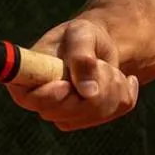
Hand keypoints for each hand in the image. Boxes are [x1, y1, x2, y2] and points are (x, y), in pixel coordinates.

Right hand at [6, 18, 139, 130]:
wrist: (98, 46)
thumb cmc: (81, 35)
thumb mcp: (81, 34)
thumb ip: (81, 55)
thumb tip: (88, 91)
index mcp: (29, 78)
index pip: (30, 98)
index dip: (48, 97)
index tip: (65, 85)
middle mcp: (43, 102)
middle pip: (67, 111)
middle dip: (93, 83)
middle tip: (98, 61)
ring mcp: (64, 115)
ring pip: (94, 112)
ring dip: (111, 84)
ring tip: (107, 65)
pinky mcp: (87, 119)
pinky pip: (114, 112)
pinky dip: (125, 91)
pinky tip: (122, 78)